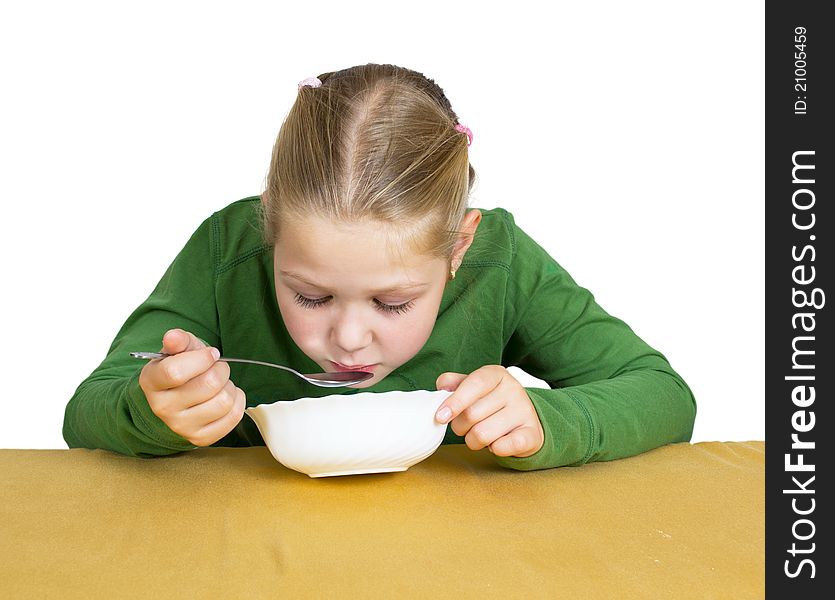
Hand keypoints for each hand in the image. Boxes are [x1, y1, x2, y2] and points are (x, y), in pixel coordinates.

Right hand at [138, 328, 245, 446]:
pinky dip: (237, 402)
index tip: (210, 354)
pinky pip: (234, 417)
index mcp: (152, 381)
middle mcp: (162, 408)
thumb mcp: (178, 350)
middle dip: (221, 370)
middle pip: (209, 384)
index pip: (175, 371)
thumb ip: (179, 340)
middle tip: (216, 368)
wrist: (176, 398)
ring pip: (224, 401)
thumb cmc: (180, 369)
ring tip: (219, 384)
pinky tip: (225, 396)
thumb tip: (173, 337)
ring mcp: (181, 426)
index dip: (202, 358)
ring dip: (229, 387)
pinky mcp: (200, 438)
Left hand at [435, 365, 543, 457]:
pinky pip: (502, 447)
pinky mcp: (532, 434)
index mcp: (496, 374)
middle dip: (460, 427)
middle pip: (472, 414)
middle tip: (464, 427)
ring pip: (482, 434)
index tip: (440, 417)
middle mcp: (513, 389)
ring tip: (480, 435)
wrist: (526, 421)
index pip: (474, 384)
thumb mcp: (474, 388)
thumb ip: (454, 384)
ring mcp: (525, 411)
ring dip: (473, 440)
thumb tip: (442, 386)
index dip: (455, 401)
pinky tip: (496, 443)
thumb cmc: (492, 403)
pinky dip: (493, 449)